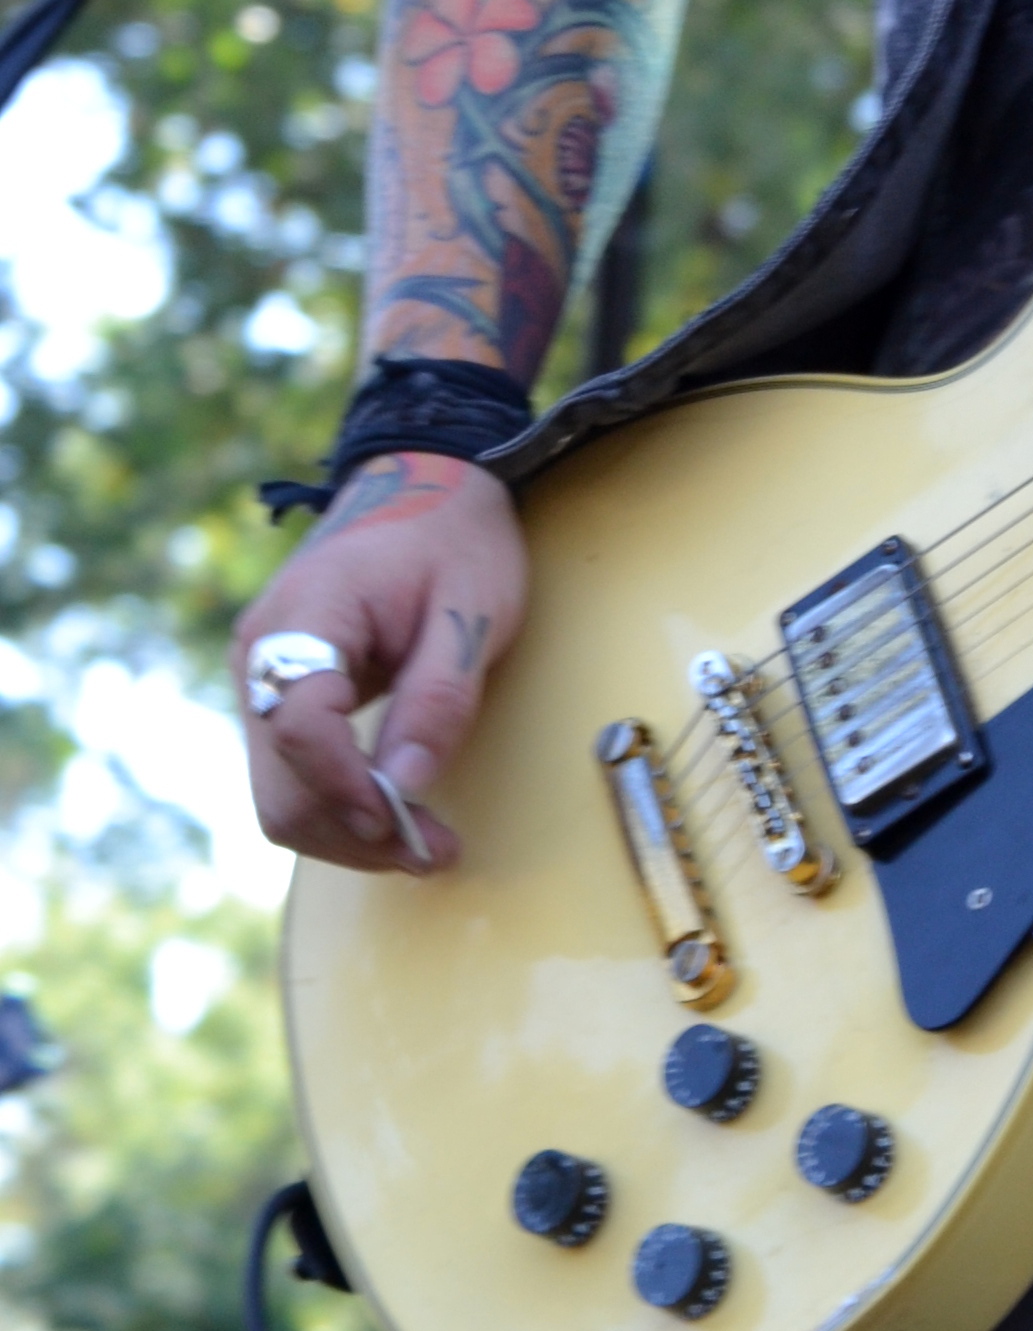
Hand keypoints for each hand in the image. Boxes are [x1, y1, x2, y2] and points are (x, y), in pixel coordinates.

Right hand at [232, 451, 527, 872]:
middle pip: (279, 784)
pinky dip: (338, 804)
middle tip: (434, 853)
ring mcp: (263, 676)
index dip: (347, 787)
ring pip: (280, 792)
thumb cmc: (455, 535)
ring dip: (346, 832)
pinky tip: (395, 814)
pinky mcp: (280, 693)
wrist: (425, 477)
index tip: (404, 823)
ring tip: (426, 845)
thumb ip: (436, 697)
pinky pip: (294, 771)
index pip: (301, 727)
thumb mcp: (471, 609)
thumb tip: (406, 786)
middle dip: (351, 833)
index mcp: (305, 616)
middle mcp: (262, 653)